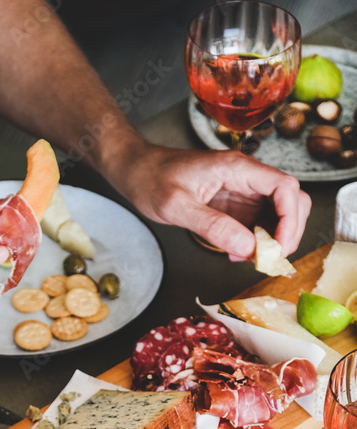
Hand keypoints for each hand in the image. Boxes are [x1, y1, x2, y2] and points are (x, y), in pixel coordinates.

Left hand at [116, 142, 311, 261]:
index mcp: (237, 169)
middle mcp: (246, 178)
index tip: (278, 246)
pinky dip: (257, 242)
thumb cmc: (151, 179)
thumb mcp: (177, 206)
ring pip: (279, 214)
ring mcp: (242, 192)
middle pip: (292, 200)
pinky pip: (258, 223)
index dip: (290, 218)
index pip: (285, 187)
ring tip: (252, 259)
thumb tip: (246, 248)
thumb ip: (213, 226)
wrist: (136, 170)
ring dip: (274, 239)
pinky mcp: (234, 206)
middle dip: (288, 232)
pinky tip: (239, 254)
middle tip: (269, 259)